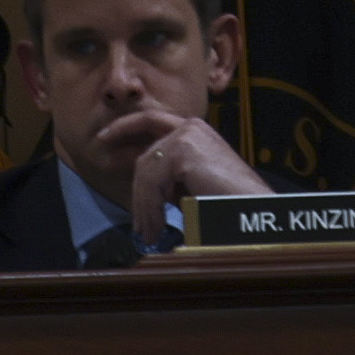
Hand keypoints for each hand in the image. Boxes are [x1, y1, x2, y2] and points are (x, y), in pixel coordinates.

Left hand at [104, 106, 266, 243]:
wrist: (251, 209)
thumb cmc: (227, 202)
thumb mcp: (190, 184)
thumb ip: (168, 176)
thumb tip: (140, 186)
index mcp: (194, 130)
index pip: (150, 121)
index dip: (124, 127)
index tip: (103, 140)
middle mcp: (190, 126)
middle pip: (146, 153)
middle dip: (133, 186)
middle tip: (134, 220)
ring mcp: (187, 135)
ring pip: (146, 171)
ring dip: (145, 208)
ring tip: (151, 233)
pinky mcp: (184, 150)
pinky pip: (151, 182)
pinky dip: (150, 208)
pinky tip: (158, 226)